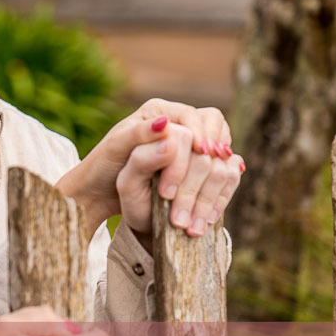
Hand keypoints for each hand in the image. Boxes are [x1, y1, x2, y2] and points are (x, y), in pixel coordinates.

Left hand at [116, 122, 241, 235]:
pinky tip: (205, 219)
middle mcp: (181, 124)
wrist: (107, 193)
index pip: (191, 117)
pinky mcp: (208, 166)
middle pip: (210, 140)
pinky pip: (229, 175)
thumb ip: (140, 138)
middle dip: (197, 177)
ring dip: (210, 193)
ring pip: (223, 160)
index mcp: (159, 111)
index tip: (202, 155)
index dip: (198, 136)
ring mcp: (197, 146)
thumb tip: (168, 128)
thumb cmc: (107, 168)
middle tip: (179, 210)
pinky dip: (219, 197)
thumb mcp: (116, 153)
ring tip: (190, 224)